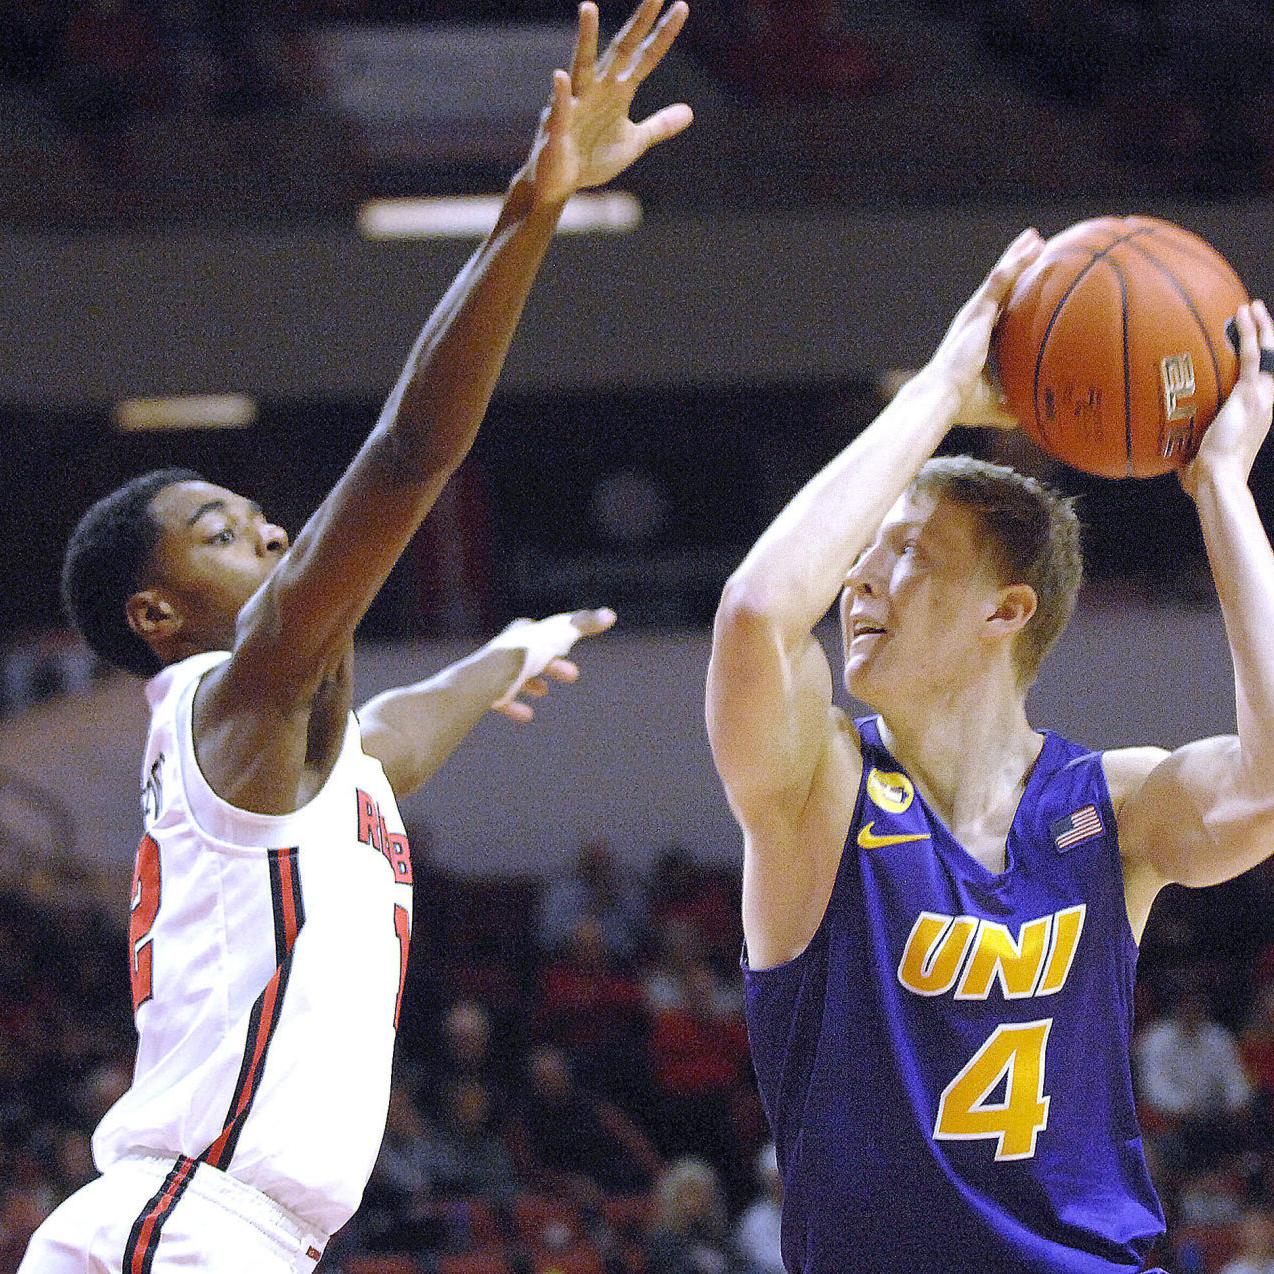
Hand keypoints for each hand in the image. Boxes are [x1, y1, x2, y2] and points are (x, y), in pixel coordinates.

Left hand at [492, 607, 616, 721]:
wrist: (490, 678)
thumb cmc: (525, 654)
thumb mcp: (558, 636)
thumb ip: (583, 625)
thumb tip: (610, 614)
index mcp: (521, 634)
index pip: (542, 633)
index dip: (558, 639)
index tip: (568, 645)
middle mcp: (506, 650)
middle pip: (533, 656)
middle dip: (552, 664)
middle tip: (572, 675)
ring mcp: (495, 673)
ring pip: (515, 677)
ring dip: (532, 683)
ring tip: (544, 692)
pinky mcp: (487, 694)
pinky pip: (502, 700)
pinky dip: (516, 707)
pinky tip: (528, 715)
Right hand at [520, 0, 692, 206]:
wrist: (559, 185)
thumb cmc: (592, 159)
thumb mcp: (633, 142)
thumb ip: (659, 125)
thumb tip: (690, 112)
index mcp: (617, 92)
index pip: (645, 58)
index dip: (663, 35)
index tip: (682, 8)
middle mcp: (597, 89)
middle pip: (620, 50)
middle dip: (637, 24)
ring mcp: (576, 105)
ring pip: (581, 66)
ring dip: (585, 39)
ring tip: (588, 8)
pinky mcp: (558, 128)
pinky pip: (560, 108)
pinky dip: (562, 94)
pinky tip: (561, 76)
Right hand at [923, 228, 1044, 429]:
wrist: (942, 397)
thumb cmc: (960, 404)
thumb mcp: (993, 404)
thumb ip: (1011, 406)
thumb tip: (1030, 418)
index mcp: (977, 339)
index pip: (999, 310)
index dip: (1013, 295)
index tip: (1027, 283)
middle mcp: (975, 321)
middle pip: (1000, 287)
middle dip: (1015, 265)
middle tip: (1032, 246)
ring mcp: (975, 313)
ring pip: (1001, 277)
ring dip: (1017, 256)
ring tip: (1035, 238)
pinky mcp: (977, 311)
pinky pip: (1000, 281)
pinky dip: (1015, 263)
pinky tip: (1030, 248)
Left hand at [1180, 300, 1273, 498]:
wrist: (1216, 479)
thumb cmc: (1205, 477)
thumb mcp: (1198, 455)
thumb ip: (1188, 445)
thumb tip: (1166, 448)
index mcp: (1256, 415)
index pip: (1263, 381)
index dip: (1261, 363)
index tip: (1251, 347)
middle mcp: (1265, 403)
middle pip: (1272, 361)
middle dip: (1267, 336)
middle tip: (1257, 316)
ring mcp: (1261, 397)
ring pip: (1268, 352)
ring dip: (1262, 327)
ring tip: (1252, 307)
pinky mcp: (1251, 393)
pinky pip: (1253, 354)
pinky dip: (1250, 332)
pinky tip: (1242, 313)